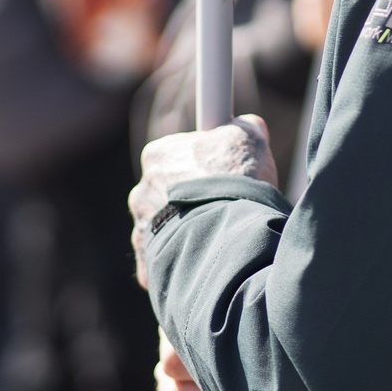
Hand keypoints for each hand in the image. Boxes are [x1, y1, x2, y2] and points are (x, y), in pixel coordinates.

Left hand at [129, 114, 275, 287]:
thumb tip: (248, 125)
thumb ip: (244, 128)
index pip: (179, 152)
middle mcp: (141, 191)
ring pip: (168, 227)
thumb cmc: (236, 186)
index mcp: (158, 156)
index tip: (225, 170)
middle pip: (171, 191)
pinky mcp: (148, 265)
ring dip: (190, 229)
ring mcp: (141, 231)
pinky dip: (185, 259)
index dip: (205, 161)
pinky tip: (209, 257)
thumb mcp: (250, 141)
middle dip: (195, 197)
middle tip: (228, 204)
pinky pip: (167, 259)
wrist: (228, 243)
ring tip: (223, 234)